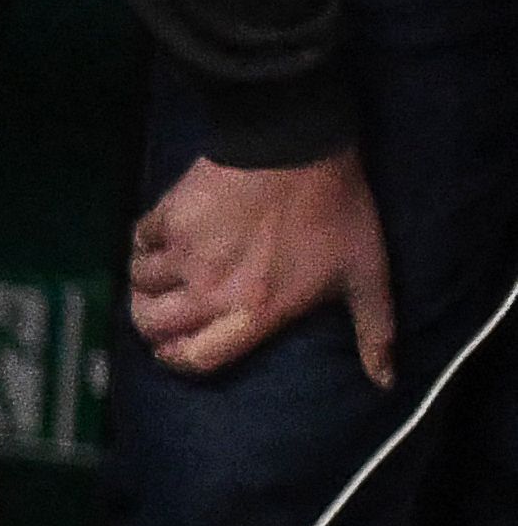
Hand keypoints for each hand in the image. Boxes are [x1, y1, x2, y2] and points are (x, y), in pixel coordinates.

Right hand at [129, 151, 395, 385]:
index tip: (178, 349)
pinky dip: (146, 243)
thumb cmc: (334, 211)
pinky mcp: (167, 220)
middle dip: (153, 325)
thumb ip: (375, 329)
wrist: (297, 141)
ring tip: (164, 274)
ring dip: (148, 283)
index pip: (193, 359)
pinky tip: (164, 238)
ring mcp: (182, 255)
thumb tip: (386, 383)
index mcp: (252, 313)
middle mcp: (207, 292)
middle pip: (151, 327)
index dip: (179, 359)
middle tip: (165, 313)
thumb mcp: (365, 270)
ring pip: (140, 285)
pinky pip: (139, 243)